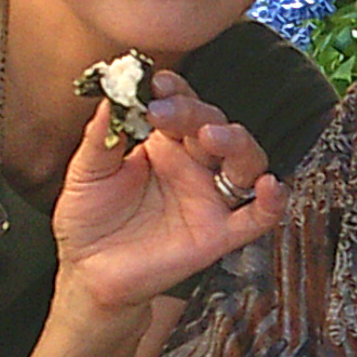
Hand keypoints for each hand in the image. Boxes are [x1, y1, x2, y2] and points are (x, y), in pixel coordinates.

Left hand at [48, 71, 285, 320]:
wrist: (89, 273)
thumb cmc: (88, 221)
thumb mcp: (85, 173)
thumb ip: (100, 138)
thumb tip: (109, 98)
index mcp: (163, 145)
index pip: (182, 106)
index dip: (177, 91)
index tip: (157, 83)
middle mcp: (192, 166)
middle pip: (215, 126)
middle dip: (197, 113)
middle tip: (168, 112)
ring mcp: (209, 198)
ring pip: (245, 162)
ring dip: (238, 143)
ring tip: (214, 137)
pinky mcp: (219, 234)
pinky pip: (256, 217)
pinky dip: (272, 202)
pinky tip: (270, 187)